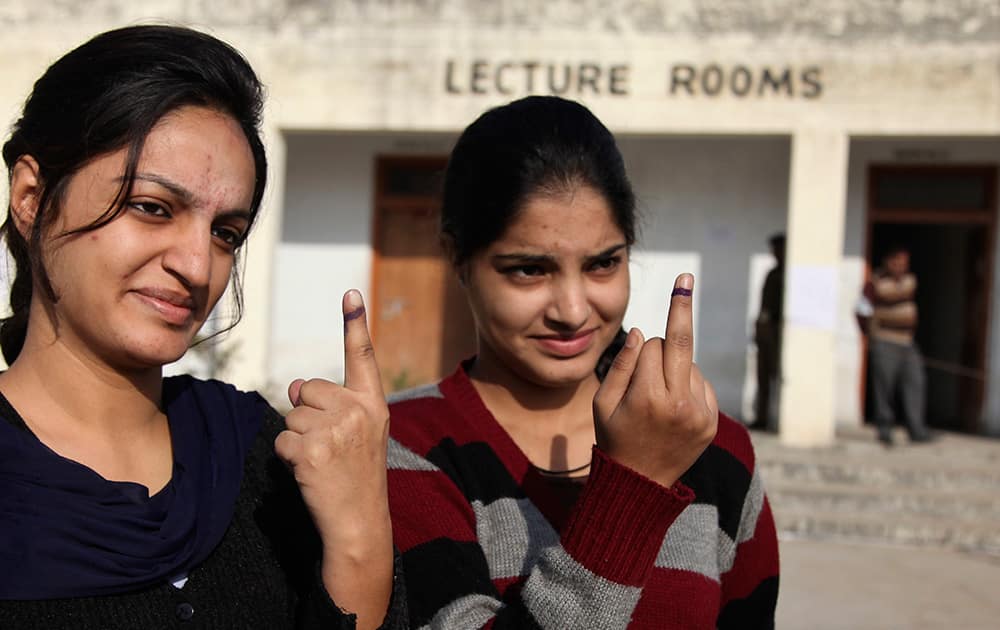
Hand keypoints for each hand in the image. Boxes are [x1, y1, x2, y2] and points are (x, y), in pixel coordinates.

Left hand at [274, 289, 392, 627]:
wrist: (360, 523)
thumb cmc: (355, 479)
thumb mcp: (355, 437)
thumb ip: (330, 406)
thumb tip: (292, 384)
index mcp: (373, 405)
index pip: (362, 358)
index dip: (354, 324)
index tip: (350, 293)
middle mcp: (359, 411)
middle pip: (308, 389)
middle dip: (308, 416)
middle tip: (329, 449)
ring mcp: (337, 429)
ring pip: (291, 416)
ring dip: (298, 440)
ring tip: (322, 464)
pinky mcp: (313, 449)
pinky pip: (282, 441)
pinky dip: (288, 459)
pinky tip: (311, 475)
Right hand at [593, 274, 718, 487]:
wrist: (640, 484)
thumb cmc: (613, 438)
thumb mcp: (602, 403)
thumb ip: (621, 366)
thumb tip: (642, 333)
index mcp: (647, 398)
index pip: (651, 348)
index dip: (639, 351)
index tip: (640, 337)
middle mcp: (678, 404)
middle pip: (681, 343)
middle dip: (681, 308)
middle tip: (685, 276)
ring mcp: (698, 415)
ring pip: (689, 364)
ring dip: (674, 369)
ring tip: (657, 400)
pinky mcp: (710, 422)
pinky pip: (701, 383)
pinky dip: (687, 385)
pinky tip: (672, 408)